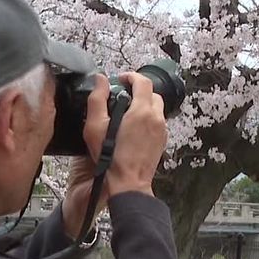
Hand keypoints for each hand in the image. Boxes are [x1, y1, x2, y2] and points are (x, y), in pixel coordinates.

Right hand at [61, 73, 167, 235]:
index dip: (131, 76)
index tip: (121, 79)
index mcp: (142, 111)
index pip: (143, 81)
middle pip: (152, 93)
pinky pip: (158, 122)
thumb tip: (100, 80)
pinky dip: (148, 118)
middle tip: (123, 94)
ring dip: (144, 104)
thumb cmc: (110, 157)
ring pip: (156, 108)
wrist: (129, 182)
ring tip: (127, 111)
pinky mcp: (162, 141)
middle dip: (139, 90)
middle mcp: (156, 118)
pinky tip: (134, 127)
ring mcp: (162, 130)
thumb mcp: (95, 126)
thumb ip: (97, 99)